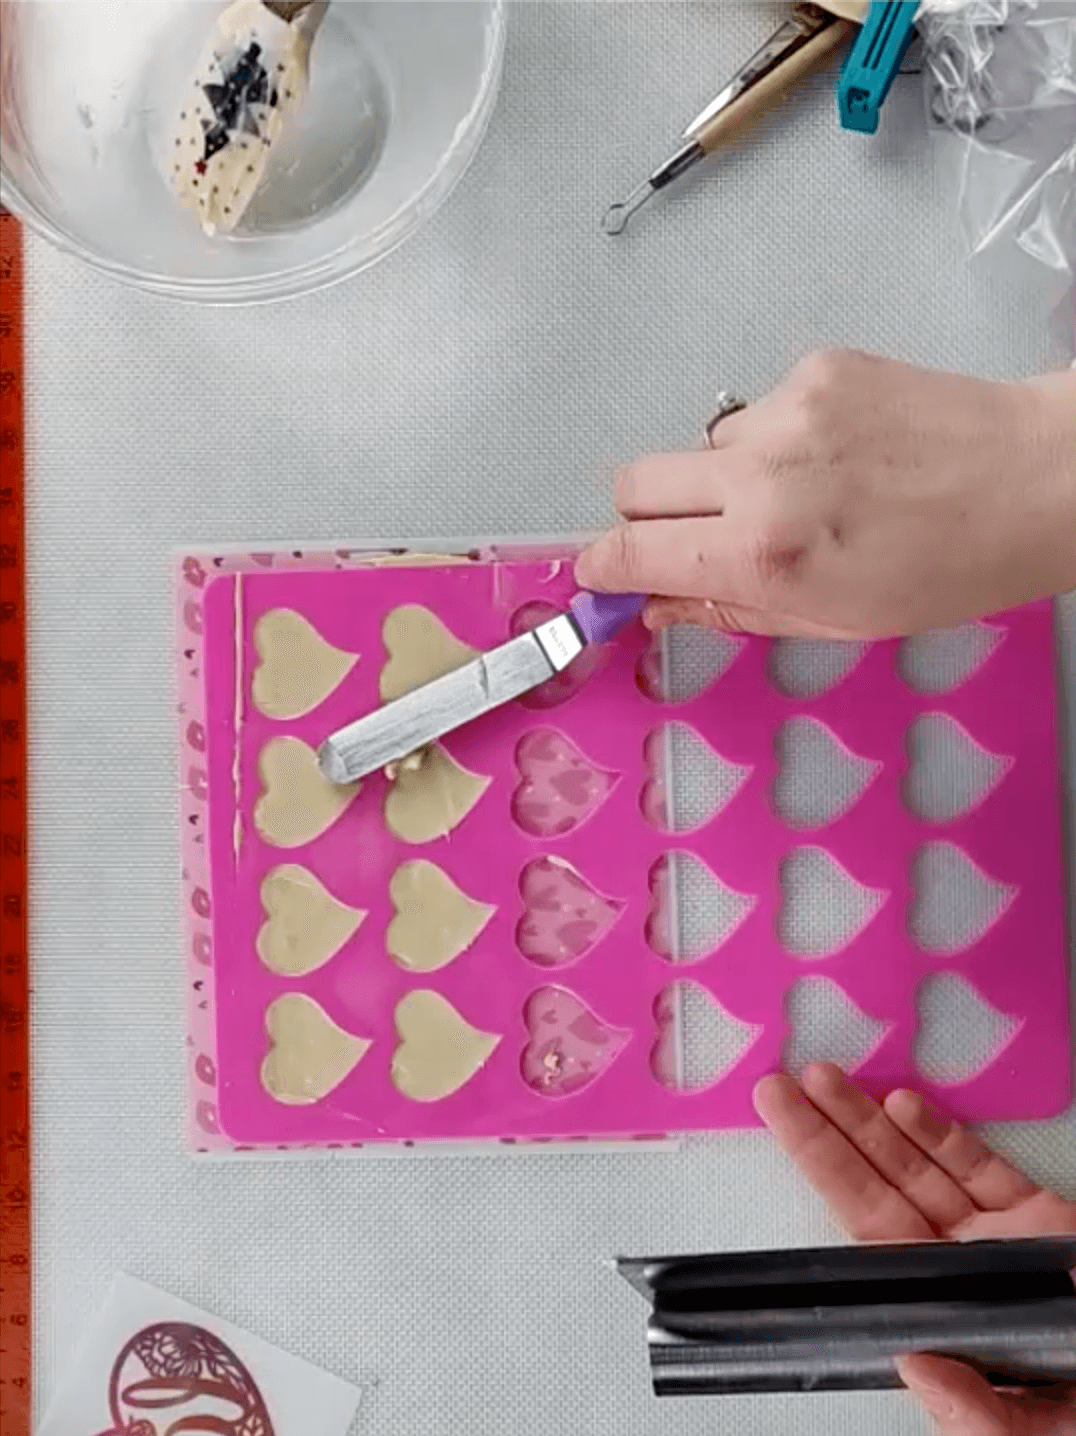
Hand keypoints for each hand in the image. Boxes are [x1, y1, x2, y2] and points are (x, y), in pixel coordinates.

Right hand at [576, 351, 1075, 637]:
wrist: (1037, 479)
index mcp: (760, 554)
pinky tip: (831, 458)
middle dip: (643, 519)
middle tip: (689, 541)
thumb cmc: (951, 567)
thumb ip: (730, 611)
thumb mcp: (833, 622)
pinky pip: (755, 413)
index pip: (627, 552)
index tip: (601, 576)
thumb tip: (659, 605)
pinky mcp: (816, 369)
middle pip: (632, 484)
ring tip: (794, 497)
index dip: (602, 569)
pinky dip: (773, 442)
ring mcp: (785, 412)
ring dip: (720, 480)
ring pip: (699, 448)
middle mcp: (757, 477)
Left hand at [754, 1063, 1075, 1433]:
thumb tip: (914, 1368)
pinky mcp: (1041, 1219)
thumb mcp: (1042, 1432)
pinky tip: (902, 1106)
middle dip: (826, 1140)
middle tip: (776, 1093)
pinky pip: (980, 1168)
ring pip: (918, 1170)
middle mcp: (959, 1272)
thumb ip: (979, 1415)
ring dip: (870, 1125)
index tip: (786, 1158)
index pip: (865, 1244)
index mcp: (942, 1319)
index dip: (825, 1189)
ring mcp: (996, 1240)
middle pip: (876, 1193)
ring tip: (822, 1082)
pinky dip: (941, 1137)